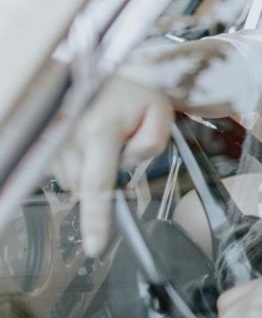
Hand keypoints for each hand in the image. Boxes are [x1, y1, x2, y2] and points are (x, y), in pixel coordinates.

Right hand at [53, 76, 172, 255]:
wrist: (108, 72)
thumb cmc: (135, 92)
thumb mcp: (160, 112)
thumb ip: (153, 142)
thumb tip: (132, 160)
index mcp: (100, 130)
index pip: (97, 185)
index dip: (96, 219)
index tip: (94, 246)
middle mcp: (70, 135)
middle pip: (86, 186)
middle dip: (106, 178)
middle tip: (121, 145)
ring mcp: (53, 138)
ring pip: (72, 179)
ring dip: (91, 169)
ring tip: (105, 140)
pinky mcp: (44, 141)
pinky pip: (60, 170)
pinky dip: (77, 165)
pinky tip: (88, 146)